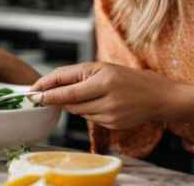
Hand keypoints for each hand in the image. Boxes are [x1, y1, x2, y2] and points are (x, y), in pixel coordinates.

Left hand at [31, 62, 181, 129]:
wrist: (160, 97)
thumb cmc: (132, 79)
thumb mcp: (106, 69)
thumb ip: (81, 76)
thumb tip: (56, 88)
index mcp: (104, 78)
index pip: (67, 87)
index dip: (47, 90)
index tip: (33, 91)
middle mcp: (106, 96)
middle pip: (69, 101)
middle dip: (54, 99)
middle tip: (40, 97)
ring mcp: (110, 113)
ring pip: (78, 111)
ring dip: (73, 104)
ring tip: (85, 94)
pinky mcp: (113, 124)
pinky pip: (91, 119)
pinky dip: (88, 111)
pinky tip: (99, 104)